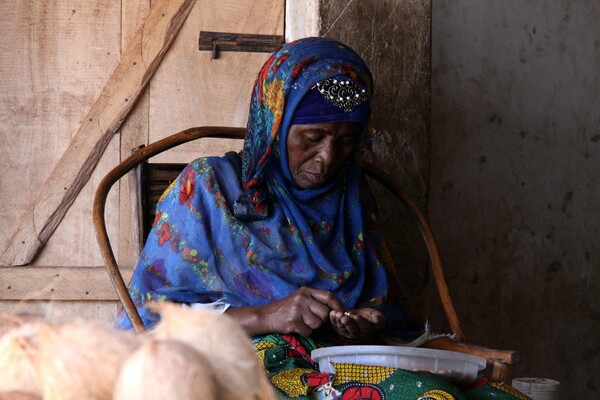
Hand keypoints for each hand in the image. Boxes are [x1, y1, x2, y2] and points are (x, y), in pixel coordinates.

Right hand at [227, 287, 343, 336]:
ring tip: (303, 323)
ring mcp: (297, 309)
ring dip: (313, 327)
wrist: (267, 315)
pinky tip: (297, 327)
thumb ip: (315, 301)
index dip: (337, 305)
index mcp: (306, 291)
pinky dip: (305, 332)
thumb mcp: (300, 298)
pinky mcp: (293, 321)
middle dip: (322, 320)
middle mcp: (302, 297)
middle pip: (325, 312)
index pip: (329, 296)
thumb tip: (335, 309)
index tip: (340, 312)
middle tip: (312, 320)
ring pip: (318, 323)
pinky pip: (308, 331)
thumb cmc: (286, 308)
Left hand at [329, 308, 384, 340]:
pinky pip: (335, 324)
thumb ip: (378, 319)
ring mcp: (346, 331)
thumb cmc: (369, 316)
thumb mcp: (376, 316)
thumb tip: (378, 320)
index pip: (363, 327)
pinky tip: (332, 313)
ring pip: (342, 327)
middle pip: (351, 329)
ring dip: (339, 321)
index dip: (360, 322)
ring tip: (338, 314)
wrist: (358, 317)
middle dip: (348, 323)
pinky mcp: (338, 328)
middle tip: (344, 317)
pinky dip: (332, 319)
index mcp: (366, 330)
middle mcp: (356, 333)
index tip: (357, 316)